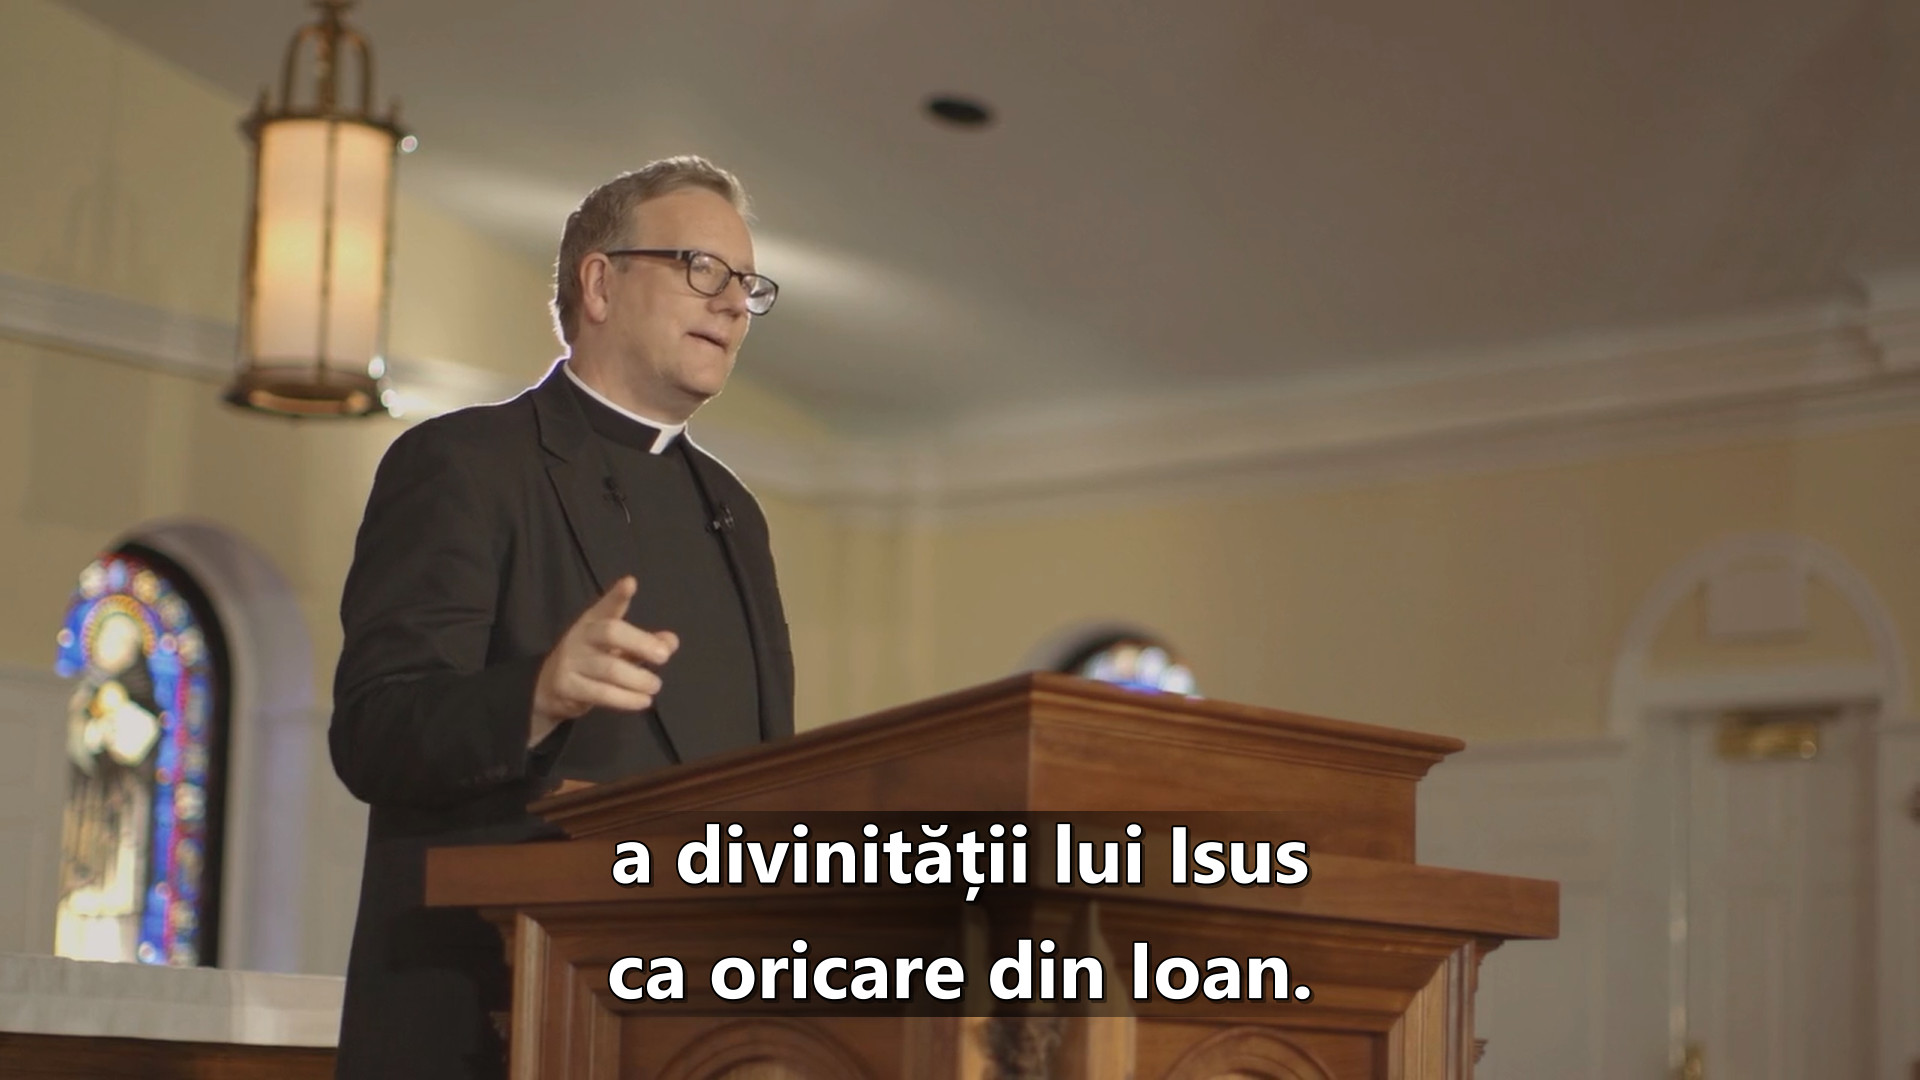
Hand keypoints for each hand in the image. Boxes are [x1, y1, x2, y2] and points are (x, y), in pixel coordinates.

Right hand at [529, 576, 678, 746]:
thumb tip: (671, 641)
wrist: (548, 689)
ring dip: (638, 679)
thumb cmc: (589, 663)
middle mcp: (580, 637)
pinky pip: (601, 693)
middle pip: (610, 633)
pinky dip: (626, 699)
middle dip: (640, 643)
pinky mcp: (567, 687)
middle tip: (664, 656)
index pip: (606, 606)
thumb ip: (643, 644)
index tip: (630, 584)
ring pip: (609, 669)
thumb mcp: (616, 650)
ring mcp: (570, 662)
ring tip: (655, 686)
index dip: (617, 595)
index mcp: (593, 622)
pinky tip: (643, 701)